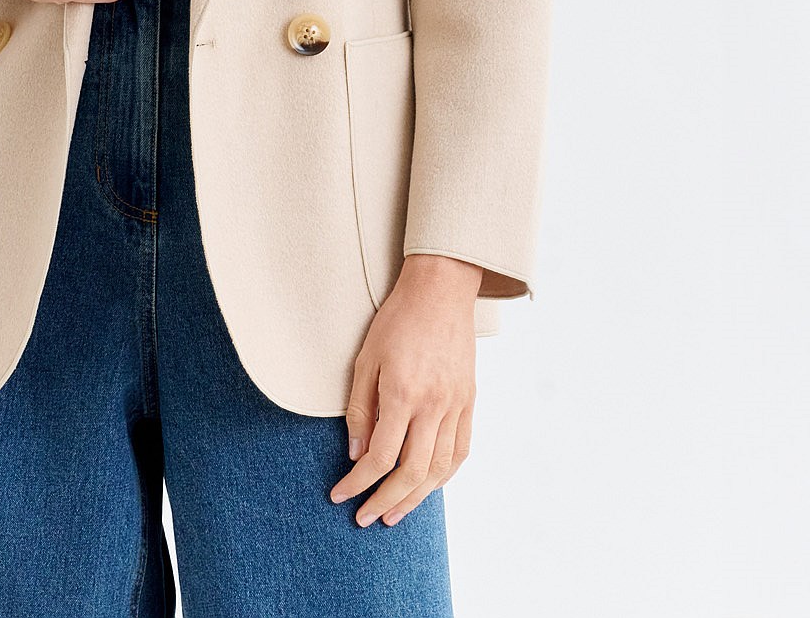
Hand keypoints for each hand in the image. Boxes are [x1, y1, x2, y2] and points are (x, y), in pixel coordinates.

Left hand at [329, 256, 479, 526]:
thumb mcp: (365, 358)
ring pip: (439, 469)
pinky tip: (428, 485)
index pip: (379, 455)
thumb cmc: (396, 319)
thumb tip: (355, 453)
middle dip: (386, 501)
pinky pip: (461, 451)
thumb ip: (359, 408)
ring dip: (416, 497)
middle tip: (365, 519)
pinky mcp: (469, 401)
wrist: (441, 290)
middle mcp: (434, 405)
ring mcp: (456, 405)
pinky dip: (444, 475)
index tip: (340, 495)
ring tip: (394, 513)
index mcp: (403, 393)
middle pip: (411, 472)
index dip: (357, 482)